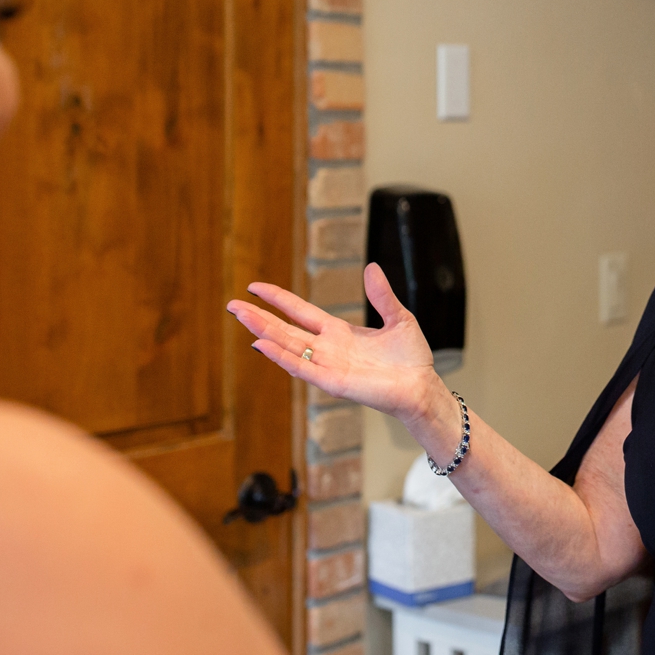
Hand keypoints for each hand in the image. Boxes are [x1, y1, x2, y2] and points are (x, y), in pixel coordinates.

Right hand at [226, 264, 440, 423]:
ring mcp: (327, 365)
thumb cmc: (411, 359)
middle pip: (284, 329)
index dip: (278, 299)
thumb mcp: (398, 318)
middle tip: (232, 305)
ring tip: (242, 317)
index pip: (299, 311)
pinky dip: (281, 357)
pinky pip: (301, 368)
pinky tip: (262, 345)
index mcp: (338, 332)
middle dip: (258, 317)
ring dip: (263, 332)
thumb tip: (371, 267)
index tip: (255, 288)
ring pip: (287, 346)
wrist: (421, 386)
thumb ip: (382, 295)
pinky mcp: (333, 382)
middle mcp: (327, 348)